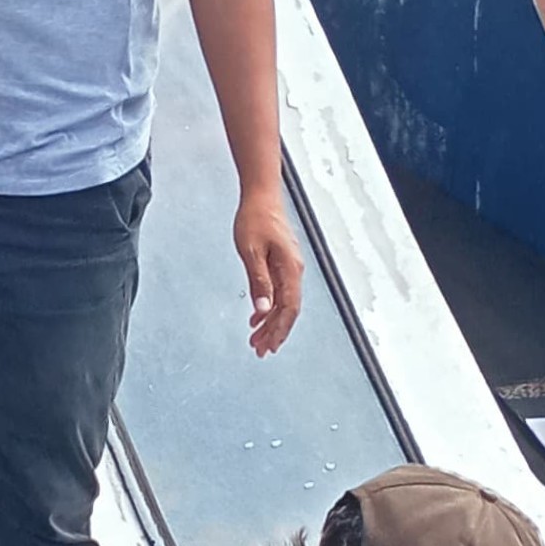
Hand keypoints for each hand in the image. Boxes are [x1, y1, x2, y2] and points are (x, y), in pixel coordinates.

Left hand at [235, 192, 303, 356]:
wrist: (261, 195)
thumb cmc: (255, 218)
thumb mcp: (250, 252)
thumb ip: (258, 282)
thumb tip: (263, 310)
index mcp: (289, 269)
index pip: (289, 309)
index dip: (279, 330)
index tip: (268, 347)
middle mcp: (294, 270)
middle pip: (288, 310)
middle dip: (274, 332)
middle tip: (259, 350)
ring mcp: (290, 266)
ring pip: (284, 302)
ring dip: (270, 322)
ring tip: (256, 339)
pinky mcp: (282, 262)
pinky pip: (279, 291)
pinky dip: (269, 307)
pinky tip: (256, 317)